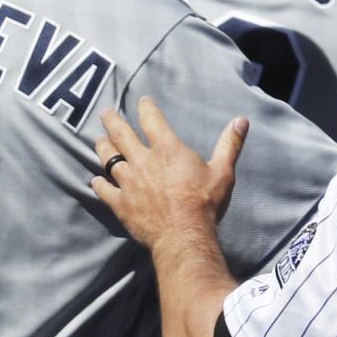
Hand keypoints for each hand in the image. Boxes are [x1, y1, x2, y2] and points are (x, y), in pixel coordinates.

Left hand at [92, 98, 245, 250]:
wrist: (184, 235)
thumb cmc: (204, 202)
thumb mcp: (223, 171)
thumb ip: (230, 144)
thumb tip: (242, 120)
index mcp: (167, 149)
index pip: (152, 120)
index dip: (146, 108)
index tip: (142, 102)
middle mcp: (143, 161)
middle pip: (121, 135)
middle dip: (112, 121)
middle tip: (105, 113)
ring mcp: (128, 182)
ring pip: (108, 159)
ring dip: (102, 147)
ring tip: (99, 140)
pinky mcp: (120, 203)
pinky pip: (104, 190)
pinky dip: (98, 184)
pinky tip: (95, 181)